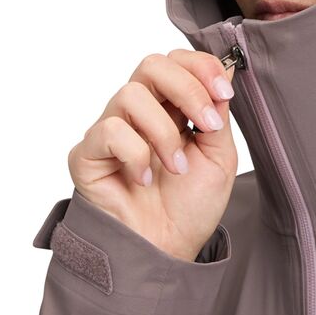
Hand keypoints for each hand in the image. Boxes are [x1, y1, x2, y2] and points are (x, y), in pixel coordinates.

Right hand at [68, 50, 237, 259]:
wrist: (164, 252)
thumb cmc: (189, 207)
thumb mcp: (220, 157)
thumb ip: (218, 114)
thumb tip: (226, 70)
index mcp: (172, 107)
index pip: (178, 62)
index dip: (202, 67)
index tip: (225, 92)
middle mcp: (140, 113)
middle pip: (152, 65)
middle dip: (187, 88)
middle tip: (206, 123)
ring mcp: (112, 131)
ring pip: (130, 95)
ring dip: (163, 132)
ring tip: (176, 167)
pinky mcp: (89, 154)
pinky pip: (108, 131)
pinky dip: (135, 154)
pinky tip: (144, 179)